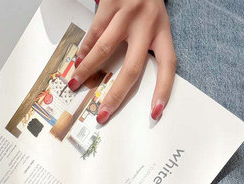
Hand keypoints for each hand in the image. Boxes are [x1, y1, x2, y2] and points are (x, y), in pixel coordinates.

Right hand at [68, 0, 175, 123]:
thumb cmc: (144, 1)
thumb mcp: (153, 22)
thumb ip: (145, 46)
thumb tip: (124, 82)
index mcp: (162, 31)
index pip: (168, 65)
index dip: (163, 90)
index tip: (155, 112)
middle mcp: (148, 23)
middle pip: (133, 67)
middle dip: (115, 95)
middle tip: (102, 113)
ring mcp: (129, 12)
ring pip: (106, 49)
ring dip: (88, 70)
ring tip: (76, 83)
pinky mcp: (112, 1)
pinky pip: (95, 31)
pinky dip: (84, 47)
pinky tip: (79, 59)